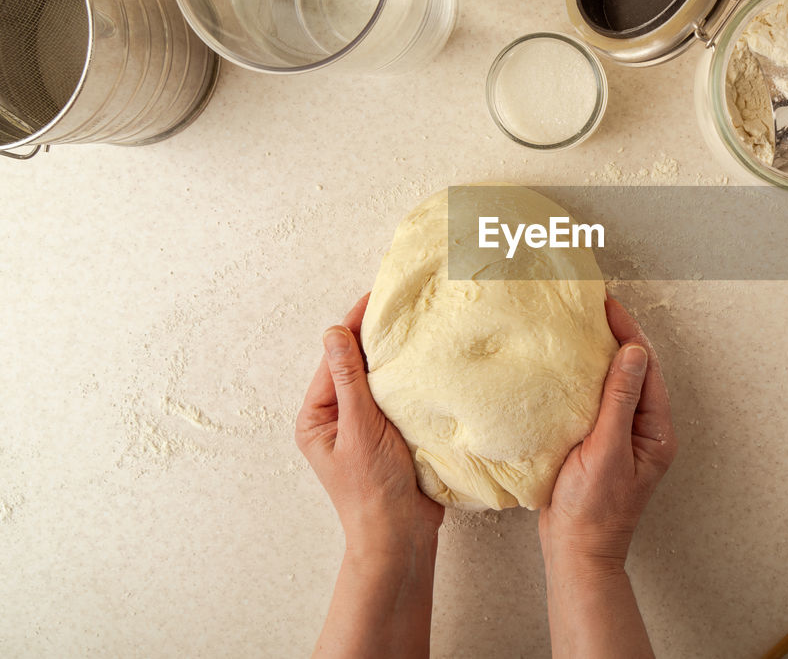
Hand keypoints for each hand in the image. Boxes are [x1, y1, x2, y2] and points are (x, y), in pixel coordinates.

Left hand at [295, 294, 443, 556]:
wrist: (399, 535)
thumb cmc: (373, 490)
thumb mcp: (359, 428)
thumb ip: (349, 380)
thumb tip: (334, 334)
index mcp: (317, 417)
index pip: (335, 360)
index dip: (354, 328)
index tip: (375, 298)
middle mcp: (336, 419)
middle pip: (355, 366)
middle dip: (374, 338)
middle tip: (399, 305)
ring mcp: (364, 427)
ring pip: (377, 380)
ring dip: (393, 359)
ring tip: (413, 328)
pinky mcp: (390, 435)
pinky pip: (396, 398)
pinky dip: (407, 381)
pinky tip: (423, 364)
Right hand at [539, 297, 677, 571]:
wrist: (575, 553)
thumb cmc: (593, 511)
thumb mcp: (606, 450)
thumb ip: (620, 400)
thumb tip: (633, 352)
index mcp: (656, 432)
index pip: (646, 369)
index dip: (628, 334)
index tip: (608, 306)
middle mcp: (645, 431)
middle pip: (634, 372)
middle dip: (618, 338)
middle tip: (594, 308)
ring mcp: (622, 438)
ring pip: (616, 386)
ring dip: (601, 357)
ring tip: (581, 328)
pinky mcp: (600, 445)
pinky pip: (598, 403)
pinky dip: (585, 381)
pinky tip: (568, 369)